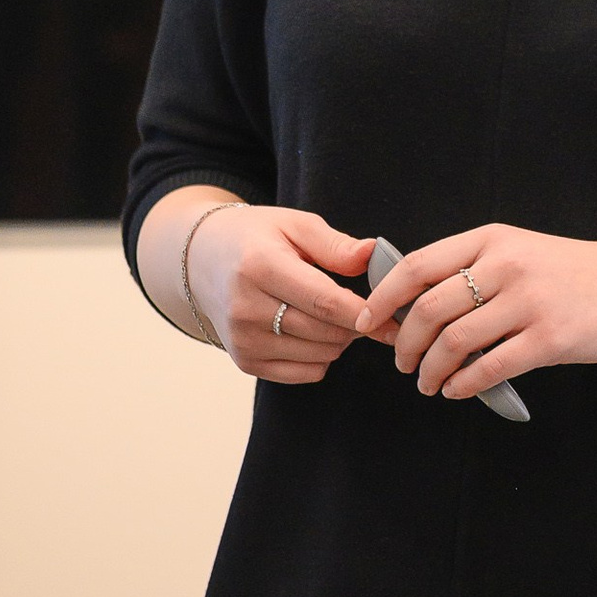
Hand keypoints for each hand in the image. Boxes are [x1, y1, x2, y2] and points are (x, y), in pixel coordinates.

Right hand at [186, 203, 375, 384]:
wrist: (203, 262)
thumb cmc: (255, 238)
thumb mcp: (294, 224)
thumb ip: (334, 244)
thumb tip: (372, 255)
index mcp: (259, 266)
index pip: (323, 301)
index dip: (363, 312)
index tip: (393, 316)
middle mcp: (246, 308)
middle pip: (324, 332)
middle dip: (357, 325)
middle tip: (371, 310)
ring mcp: (243, 340)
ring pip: (319, 354)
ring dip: (341, 339)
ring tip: (337, 314)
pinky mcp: (245, 362)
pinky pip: (305, 372)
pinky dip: (322, 356)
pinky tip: (316, 331)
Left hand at [355, 224, 596, 400]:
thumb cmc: (569, 272)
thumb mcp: (518, 250)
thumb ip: (473, 269)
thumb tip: (415, 304)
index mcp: (491, 240)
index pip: (419, 265)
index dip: (384, 296)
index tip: (367, 321)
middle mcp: (506, 265)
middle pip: (430, 307)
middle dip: (405, 342)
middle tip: (402, 362)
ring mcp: (529, 301)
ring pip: (455, 341)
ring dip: (432, 369)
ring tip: (429, 383)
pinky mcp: (550, 338)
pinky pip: (491, 367)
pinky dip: (464, 384)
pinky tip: (458, 390)